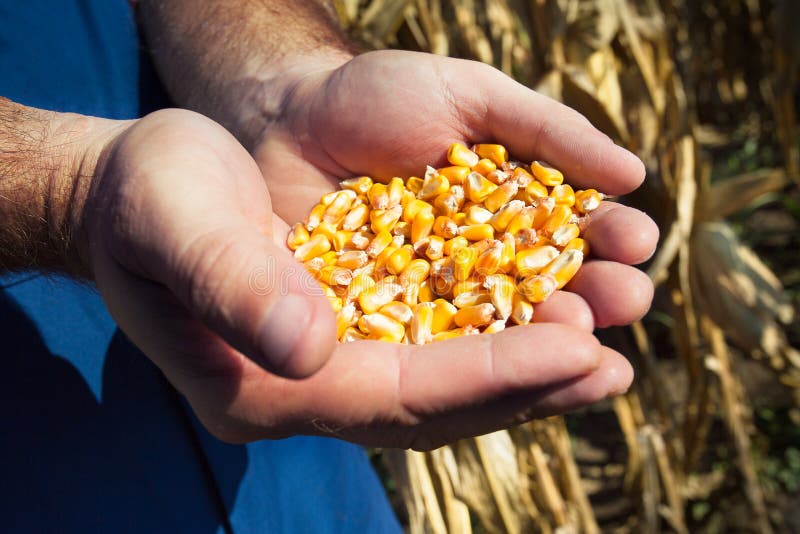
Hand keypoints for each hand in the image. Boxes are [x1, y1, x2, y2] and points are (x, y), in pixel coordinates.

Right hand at [82, 97, 646, 448]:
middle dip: (525, 388)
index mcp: (259, 385)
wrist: (139, 191)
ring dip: (525, 372)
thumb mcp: (174, 220)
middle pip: (432, 406)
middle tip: (612, 369)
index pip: (392, 396)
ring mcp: (328, 366)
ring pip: (443, 384)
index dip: (485, 378)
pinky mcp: (348, 331)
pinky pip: (434, 347)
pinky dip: (495, 339)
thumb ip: (233, 283)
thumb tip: (309, 347)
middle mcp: (303, 390)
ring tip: (605, 357)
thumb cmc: (144, 199)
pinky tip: (548, 321)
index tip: (574, 352)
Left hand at [254, 50, 656, 328]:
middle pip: (542, 298)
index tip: (639, 241)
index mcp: (509, 221)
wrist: (288, 117)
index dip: (607, 243)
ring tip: (585, 341)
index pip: (569, 239)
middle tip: (625, 300)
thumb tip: (634, 175)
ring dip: (543, 346)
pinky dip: (463, 366)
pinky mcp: (377, 335)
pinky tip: (504, 371)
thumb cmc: (380, 100)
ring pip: (493, 339)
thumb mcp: (470, 97)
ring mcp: (428, 310)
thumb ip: (547, 130)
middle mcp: (477, 273)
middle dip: (589, 301)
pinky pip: (422, 356)